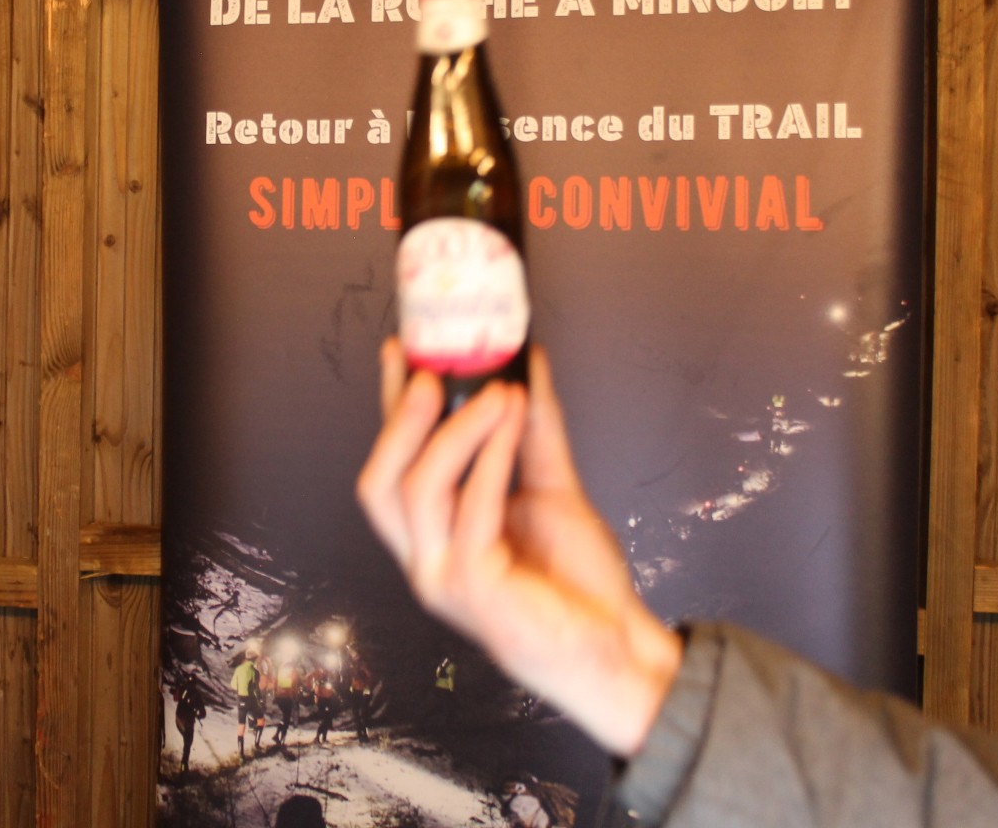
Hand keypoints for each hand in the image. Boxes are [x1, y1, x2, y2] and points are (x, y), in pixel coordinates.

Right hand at [355, 340, 681, 756]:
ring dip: (457, 429)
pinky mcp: (476, 591)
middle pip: (380, 481)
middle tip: (432, 369)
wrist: (617, 648)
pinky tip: (511, 426)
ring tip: (497, 391)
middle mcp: (426, 556)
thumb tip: (527, 366)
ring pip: (418, 491)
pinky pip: (470, 512)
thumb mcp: (552, 488)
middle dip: (400, 419)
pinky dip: (490, 461)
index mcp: (434, 533)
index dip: (390, 407)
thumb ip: (534, 431)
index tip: (402, 350)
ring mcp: (443, 577)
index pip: (393, 464)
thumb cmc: (576, 583)